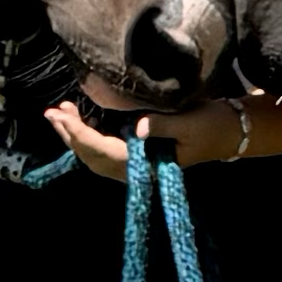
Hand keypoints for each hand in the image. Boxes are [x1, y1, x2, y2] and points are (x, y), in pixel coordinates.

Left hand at [44, 98, 247, 181]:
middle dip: (70, 135)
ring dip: (76, 136)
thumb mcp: (190, 123)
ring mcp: (137, 164)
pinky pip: (106, 150)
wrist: (231, 132)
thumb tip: (137, 127)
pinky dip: (90, 137)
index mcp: (147, 164)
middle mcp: (137, 169)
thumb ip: (162, 125)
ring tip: (61, 113)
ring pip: (96, 155)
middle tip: (51, 112)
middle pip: (93, 157)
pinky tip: (84, 120)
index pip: (104, 151)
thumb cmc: (212, 126)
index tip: (63, 116)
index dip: (81, 134)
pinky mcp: (139, 154)